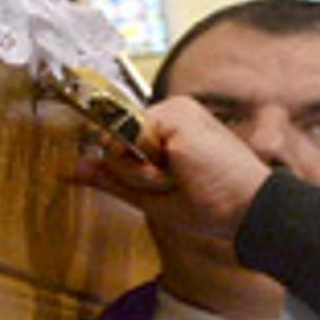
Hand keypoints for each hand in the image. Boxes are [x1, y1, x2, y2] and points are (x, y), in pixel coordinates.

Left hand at [62, 97, 269, 248]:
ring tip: (180, 178)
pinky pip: (132, 143)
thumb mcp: (150, 194)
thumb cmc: (210, 204)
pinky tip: (182, 168)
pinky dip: (149, 167)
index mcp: (167, 129)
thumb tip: (73, 169)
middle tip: (176, 184)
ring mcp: (172, 110)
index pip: (118, 144)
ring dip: (141, 174)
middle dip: (134, 176)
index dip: (127, 169)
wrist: (246, 208)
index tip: (170, 183)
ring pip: (117, 145)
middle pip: (112, 145)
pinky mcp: (174, 114)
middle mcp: (169, 113)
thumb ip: (112, 178)